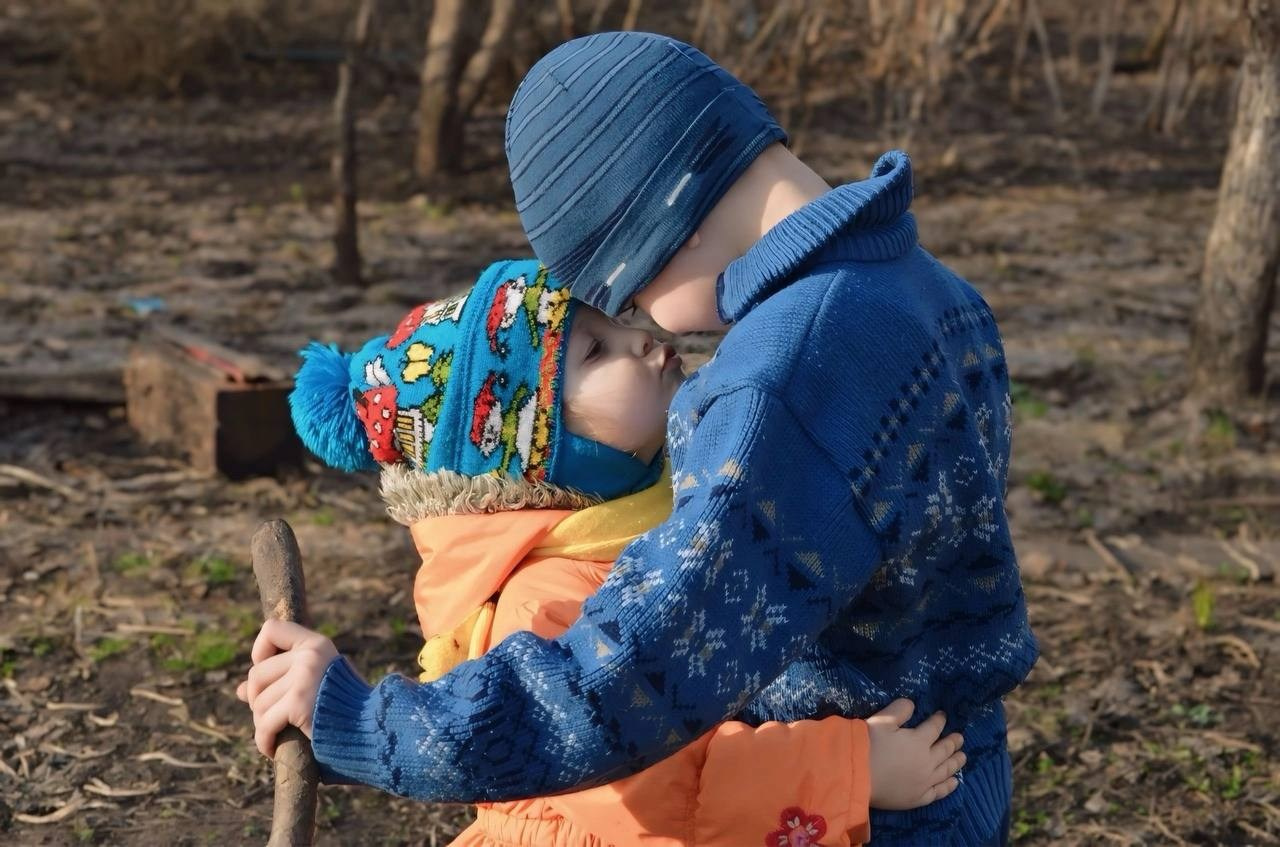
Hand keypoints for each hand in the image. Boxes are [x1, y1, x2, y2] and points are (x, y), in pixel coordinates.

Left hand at [235, 619, 337, 757]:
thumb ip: (281, 682)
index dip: (261, 652)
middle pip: (256, 675)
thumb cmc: (345, 713)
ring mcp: (304, 678)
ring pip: (258, 704)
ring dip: (264, 725)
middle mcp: (310, 655)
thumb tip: (239, 690)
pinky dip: (265, 741)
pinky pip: (264, 725)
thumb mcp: (314, 687)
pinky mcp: (299, 704)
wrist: (373, 733)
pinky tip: (274, 749)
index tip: (271, 676)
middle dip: (259, 702)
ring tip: (281, 735)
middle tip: (276, 718)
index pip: (271, 629)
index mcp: (317, 645)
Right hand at [866, 699, 964, 809]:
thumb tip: (912, 704)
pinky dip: (949, 786)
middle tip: (960, 738)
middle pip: (945, 750)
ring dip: (956, 762)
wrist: (857, 776)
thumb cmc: (867, 745)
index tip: (943, 716)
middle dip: (953, 742)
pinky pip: (939, 792)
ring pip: (946, 770)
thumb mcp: (881, 721)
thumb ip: (899, 710)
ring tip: (963, 757)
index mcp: (918, 740)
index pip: (934, 728)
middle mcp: (927, 761)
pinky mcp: (918, 798)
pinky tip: (955, 782)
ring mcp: (925, 781)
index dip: (939, 720)